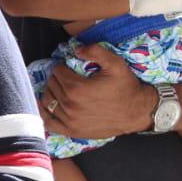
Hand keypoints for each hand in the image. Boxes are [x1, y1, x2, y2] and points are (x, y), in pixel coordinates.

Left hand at [41, 45, 156, 136]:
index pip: (57, 72)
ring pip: (47, 101)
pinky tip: (46, 106)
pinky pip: (49, 123)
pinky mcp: (72, 131)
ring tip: (57, 88)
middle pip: (51, 85)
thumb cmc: (126, 87)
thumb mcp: (115, 63)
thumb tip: (76, 50)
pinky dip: (44, 113)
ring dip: (50, 92)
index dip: (61, 66)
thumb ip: (95, 51)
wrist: (137, 112)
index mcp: (76, 88)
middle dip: (56, 78)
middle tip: (64, 76)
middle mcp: (70, 105)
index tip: (68, 67)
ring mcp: (69, 120)